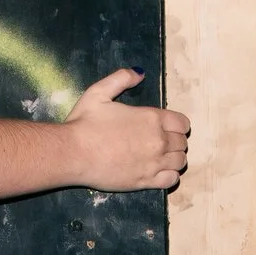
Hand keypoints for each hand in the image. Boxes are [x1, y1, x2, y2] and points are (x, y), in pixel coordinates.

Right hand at [62, 68, 189, 192]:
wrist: (73, 153)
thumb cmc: (84, 122)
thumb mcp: (99, 92)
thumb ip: (121, 78)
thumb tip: (140, 73)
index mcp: (152, 118)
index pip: (182, 123)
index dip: (177, 125)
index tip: (167, 128)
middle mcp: (158, 141)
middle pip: (182, 143)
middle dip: (175, 142)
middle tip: (161, 143)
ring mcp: (154, 163)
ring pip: (180, 162)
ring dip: (174, 158)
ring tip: (162, 158)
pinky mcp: (145, 181)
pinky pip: (171, 180)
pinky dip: (170, 176)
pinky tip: (160, 172)